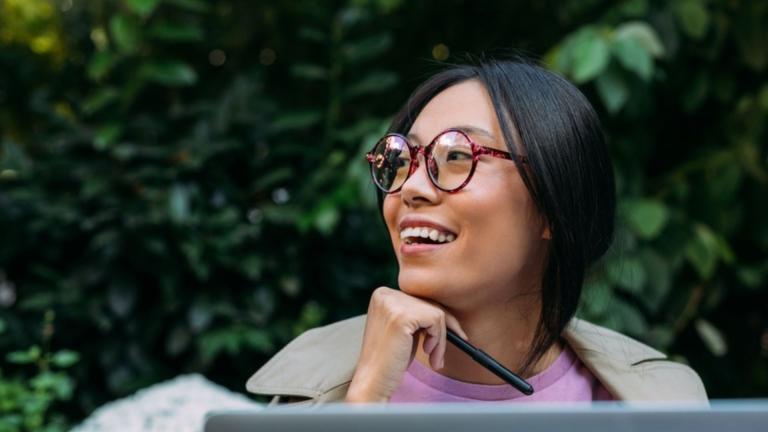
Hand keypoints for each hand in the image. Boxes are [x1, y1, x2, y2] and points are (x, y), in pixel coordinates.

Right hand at [345, 286, 467, 402]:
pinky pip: (436, 320)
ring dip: (440, 338)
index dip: (437, 317)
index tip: (455, 332)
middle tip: (440, 353)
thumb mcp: (404, 331)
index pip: (420, 298)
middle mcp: (385, 294)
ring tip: (433, 357)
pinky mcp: (402, 317)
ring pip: (436, 313)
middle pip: (429, 303)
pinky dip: (438, 340)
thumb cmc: (389, 361)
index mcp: (383, 295)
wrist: (373, 381)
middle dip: (441, 330)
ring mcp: (392, 304)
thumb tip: (448, 314)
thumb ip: (418, 317)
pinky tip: (428, 352)